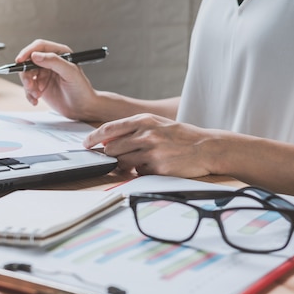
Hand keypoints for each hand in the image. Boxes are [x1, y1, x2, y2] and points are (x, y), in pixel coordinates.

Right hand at [15, 39, 98, 120]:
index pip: (39, 47)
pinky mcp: (40, 86)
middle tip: (29, 85)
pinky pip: (28, 88)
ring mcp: (44, 74)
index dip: (28, 52)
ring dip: (28, 86)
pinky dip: (29, 95)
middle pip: (29, 61)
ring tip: (37, 95)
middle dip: (27, 74)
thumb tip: (35, 56)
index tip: (20, 60)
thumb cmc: (81, 90)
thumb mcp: (70, 73)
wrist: (83, 108)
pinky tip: (36, 100)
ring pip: (27, 75)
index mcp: (59, 53)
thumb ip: (54, 62)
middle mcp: (50, 62)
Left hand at [83, 113, 215, 177]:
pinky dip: (142, 172)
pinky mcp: (157, 168)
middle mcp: (146, 134)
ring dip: (125, 165)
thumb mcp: (157, 124)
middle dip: (110, 155)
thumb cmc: (181, 136)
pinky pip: (138, 173)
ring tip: (140, 161)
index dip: (93, 138)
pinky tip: (155, 166)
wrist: (208, 147)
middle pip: (112, 149)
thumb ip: (133, 130)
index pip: (109, 129)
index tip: (86, 144)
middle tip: (115, 157)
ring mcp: (151, 152)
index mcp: (144, 120)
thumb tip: (108, 141)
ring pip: (122, 162)